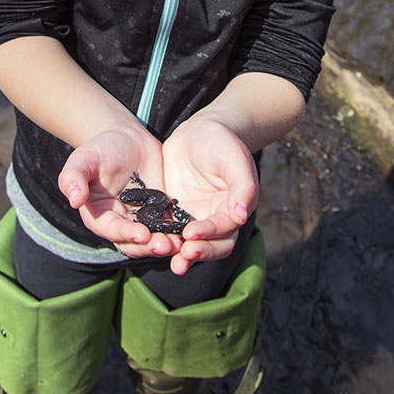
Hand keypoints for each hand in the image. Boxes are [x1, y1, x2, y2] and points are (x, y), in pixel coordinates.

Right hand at [58, 126, 181, 257]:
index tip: (143, 234)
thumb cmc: (100, 148)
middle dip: (150, 246)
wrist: (126, 138)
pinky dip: (179, 232)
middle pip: (134, 243)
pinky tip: (192, 231)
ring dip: (166, 244)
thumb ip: (73, 177)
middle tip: (168, 245)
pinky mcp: (160, 214)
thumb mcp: (84, 158)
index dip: (126, 234)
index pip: (111, 230)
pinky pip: (169, 227)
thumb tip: (73, 198)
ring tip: (180, 244)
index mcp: (99, 216)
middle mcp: (120, 224)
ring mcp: (141, 221)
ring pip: (153, 240)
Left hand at [162, 116, 258, 274]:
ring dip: (181, 255)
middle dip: (198, 254)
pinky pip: (168, 230)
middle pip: (212, 245)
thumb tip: (241, 217)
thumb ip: (242, 186)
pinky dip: (162, 239)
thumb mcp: (235, 159)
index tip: (191, 234)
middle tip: (181, 258)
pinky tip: (150, 243)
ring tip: (171, 262)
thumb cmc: (222, 142)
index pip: (225, 230)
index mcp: (233, 209)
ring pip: (189, 244)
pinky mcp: (173, 212)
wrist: (198, 131)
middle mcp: (215, 218)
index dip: (210, 234)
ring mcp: (193, 217)